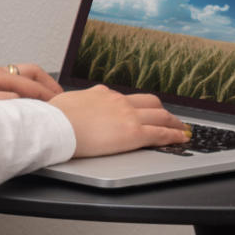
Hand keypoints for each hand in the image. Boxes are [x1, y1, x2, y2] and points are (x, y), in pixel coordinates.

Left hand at [0, 64, 61, 101]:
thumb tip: (22, 103)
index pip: (31, 83)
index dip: (47, 95)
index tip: (61, 106)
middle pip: (31, 73)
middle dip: (48, 85)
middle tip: (61, 99)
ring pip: (22, 77)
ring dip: (37, 87)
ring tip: (48, 100)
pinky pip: (11, 84)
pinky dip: (24, 90)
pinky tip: (25, 103)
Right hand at [50, 85, 189, 156]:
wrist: (54, 125)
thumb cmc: (52, 119)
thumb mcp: (65, 104)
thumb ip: (76, 105)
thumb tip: (72, 107)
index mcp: (103, 96)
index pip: (128, 99)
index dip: (140, 106)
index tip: (146, 110)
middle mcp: (119, 102)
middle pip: (150, 103)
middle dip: (163, 111)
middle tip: (171, 119)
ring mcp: (127, 116)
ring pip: (160, 116)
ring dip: (173, 123)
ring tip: (182, 129)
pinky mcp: (132, 133)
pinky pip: (159, 133)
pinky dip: (173, 135)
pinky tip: (181, 139)